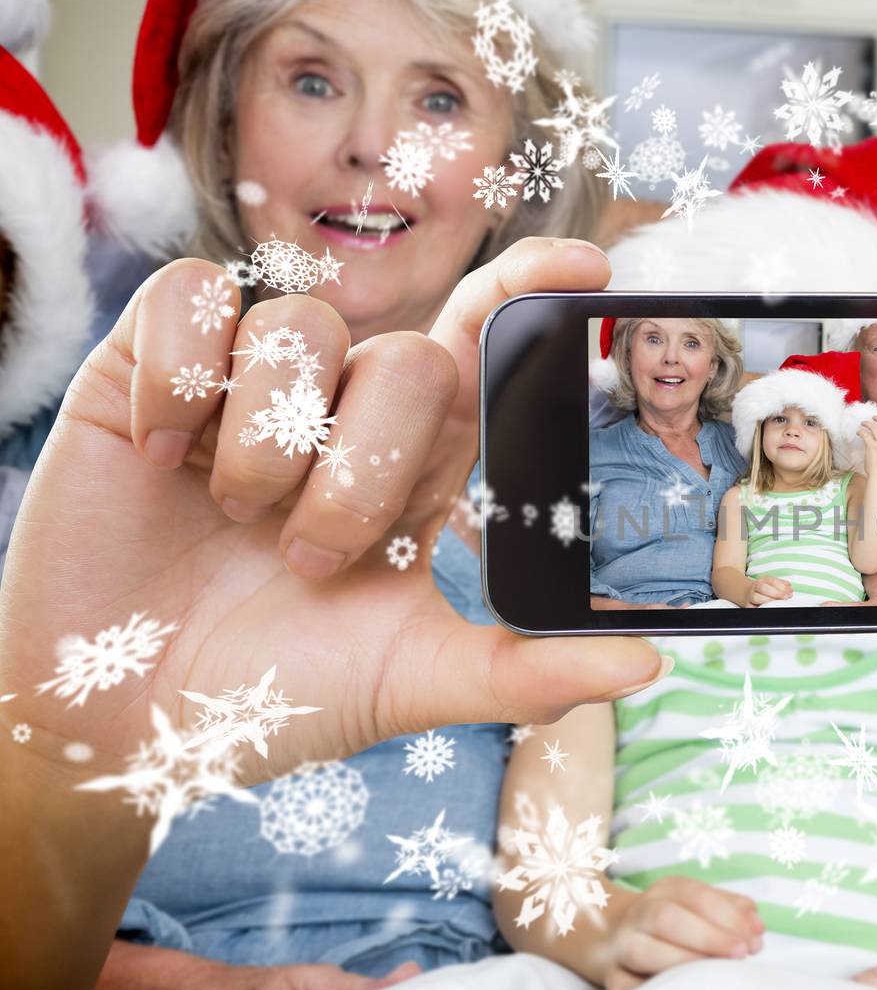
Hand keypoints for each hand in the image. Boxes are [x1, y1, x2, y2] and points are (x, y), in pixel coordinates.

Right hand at [1, 241, 666, 794]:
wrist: (120, 721)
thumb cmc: (271, 694)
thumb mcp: (408, 680)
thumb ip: (523, 669)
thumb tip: (644, 662)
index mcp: (417, 461)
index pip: (484, 343)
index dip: (531, 291)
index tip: (590, 268)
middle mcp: (343, 407)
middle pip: (408, 359)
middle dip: (365, 472)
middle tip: (309, 558)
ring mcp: (249, 383)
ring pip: (303, 329)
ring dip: (273, 446)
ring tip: (234, 520)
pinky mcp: (149, 366)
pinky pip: (192, 300)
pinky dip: (184, 377)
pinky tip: (162, 455)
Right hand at [597, 877, 763, 989]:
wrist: (612, 934)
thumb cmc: (671, 921)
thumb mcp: (697, 904)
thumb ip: (729, 909)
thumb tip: (756, 925)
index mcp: (665, 890)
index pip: (696, 896)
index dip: (728, 916)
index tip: (754, 938)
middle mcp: (639, 913)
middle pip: (667, 918)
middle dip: (709, 937)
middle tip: (741, 954)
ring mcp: (620, 944)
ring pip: (642, 951)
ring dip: (682, 963)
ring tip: (714, 975)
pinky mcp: (610, 976)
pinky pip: (622, 986)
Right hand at [747, 576, 792, 605]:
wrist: (746, 594)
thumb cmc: (764, 590)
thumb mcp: (772, 584)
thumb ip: (782, 585)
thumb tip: (789, 589)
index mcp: (762, 581)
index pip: (771, 581)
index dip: (781, 586)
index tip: (790, 592)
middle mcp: (754, 588)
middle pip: (763, 587)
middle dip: (776, 593)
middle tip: (786, 597)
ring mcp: (750, 597)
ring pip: (756, 598)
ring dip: (769, 601)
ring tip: (778, 604)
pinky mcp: (748, 606)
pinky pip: (753, 608)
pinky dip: (761, 609)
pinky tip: (770, 609)